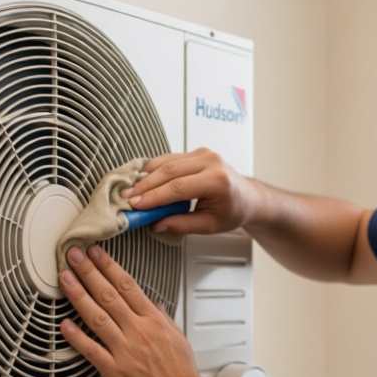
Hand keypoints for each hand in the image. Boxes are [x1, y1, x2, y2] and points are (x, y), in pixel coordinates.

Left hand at [58, 244, 205, 376]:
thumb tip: (156, 305)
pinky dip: (76, 336)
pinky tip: (64, 324)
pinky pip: (91, 350)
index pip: (127, 285)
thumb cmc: (181, 375)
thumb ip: (163, 319)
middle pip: (108, 294)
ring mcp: (125, 350)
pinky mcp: (114, 371)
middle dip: (88, 271)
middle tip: (73, 255)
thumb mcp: (178, 338)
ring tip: (65, 278)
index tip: (96, 253)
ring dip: (78, 295)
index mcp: (154, 320)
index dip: (108, 266)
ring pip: (97, 316)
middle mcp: (138, 331)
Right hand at [123, 148, 259, 235]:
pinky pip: (171, 157)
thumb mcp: (209, 225)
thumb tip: (156, 224)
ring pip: (167, 161)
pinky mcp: (197, 152)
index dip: (154, 197)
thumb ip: (182, 224)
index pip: (178, 188)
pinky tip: (142, 179)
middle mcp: (211, 161)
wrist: (248, 197)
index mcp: (217, 180)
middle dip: (145, 185)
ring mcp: (204, 153)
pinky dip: (154, 168)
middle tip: (127, 198)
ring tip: (131, 189)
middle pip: (169, 171)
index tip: (136, 205)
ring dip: (146, 175)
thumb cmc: (232, 212)